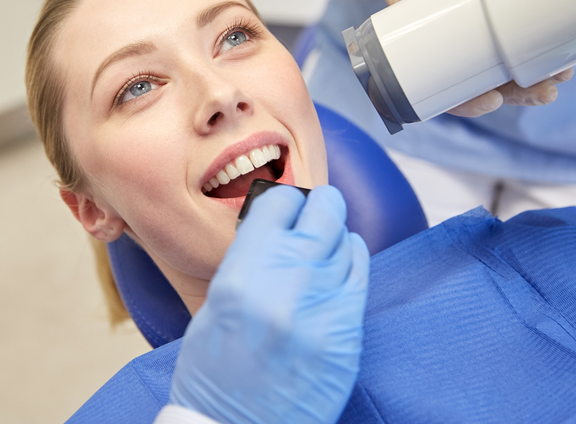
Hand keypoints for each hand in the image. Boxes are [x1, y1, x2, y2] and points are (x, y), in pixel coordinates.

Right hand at [169, 185, 368, 423]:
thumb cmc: (215, 375)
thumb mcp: (215, 305)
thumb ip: (248, 261)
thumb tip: (276, 226)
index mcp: (242, 276)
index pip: (278, 204)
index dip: (282, 200)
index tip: (284, 205)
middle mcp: (287, 285)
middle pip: (323, 212)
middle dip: (319, 206)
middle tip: (315, 209)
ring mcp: (323, 310)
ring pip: (345, 240)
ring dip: (333, 236)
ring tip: (322, 243)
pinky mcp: (347, 334)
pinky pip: (360, 275)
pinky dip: (351, 260)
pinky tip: (341, 262)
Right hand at [350, 0, 573, 117]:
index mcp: (425, 59)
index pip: (446, 94)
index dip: (470, 103)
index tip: (492, 101)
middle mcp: (453, 57)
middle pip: (485, 88)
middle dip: (518, 93)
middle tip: (547, 91)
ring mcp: (475, 42)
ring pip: (505, 72)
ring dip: (534, 78)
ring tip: (563, 74)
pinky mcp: (492, 24)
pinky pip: (515, 44)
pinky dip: (536, 50)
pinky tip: (561, 50)